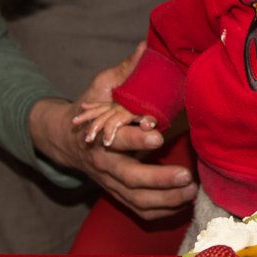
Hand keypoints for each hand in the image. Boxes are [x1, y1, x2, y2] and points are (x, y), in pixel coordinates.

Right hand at [27, 43, 196, 218]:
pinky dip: (160, 211)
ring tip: (190, 191)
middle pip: (129, 177)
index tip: (158, 133)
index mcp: (99, 135)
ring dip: (164, 199)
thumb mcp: (102, 85)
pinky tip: (182, 203)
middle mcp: (104, 163)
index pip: (118, 139)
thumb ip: (125, 70)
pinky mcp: (118, 193)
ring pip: (136, 199)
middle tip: (185, 175)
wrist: (66, 138)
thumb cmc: (91, 107)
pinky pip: (138, 210)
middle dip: (157, 178)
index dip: (136, 137)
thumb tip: (146, 45)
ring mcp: (110, 182)